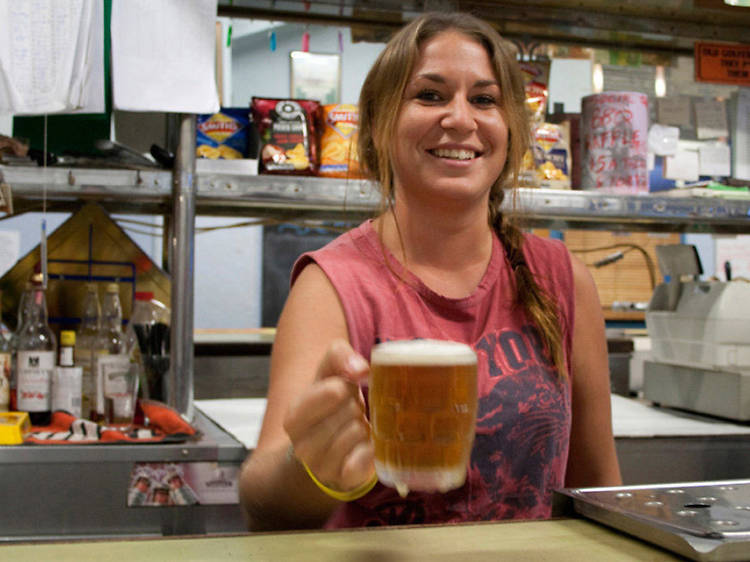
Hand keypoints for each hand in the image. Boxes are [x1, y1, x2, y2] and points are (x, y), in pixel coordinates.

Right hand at [283, 339, 374, 493]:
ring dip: (363, 425)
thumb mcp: (329, 371)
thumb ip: (340, 356)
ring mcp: (322, 467)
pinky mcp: (344, 480)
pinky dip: (371, 447)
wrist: (328, 446)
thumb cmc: (330, 403)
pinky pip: (369, 456)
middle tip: (348, 411)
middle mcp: (302, 446)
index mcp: (293, 417)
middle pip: (350, 411)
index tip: (341, 390)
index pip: (332, 392)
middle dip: (355, 406)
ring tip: (353, 427)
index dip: (345, 386)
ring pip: (359, 431)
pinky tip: (362, 446)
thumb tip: (361, 369)